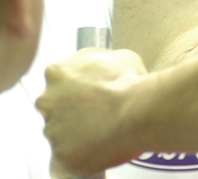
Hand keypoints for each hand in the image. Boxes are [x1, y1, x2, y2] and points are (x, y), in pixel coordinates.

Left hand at [36, 49, 147, 175]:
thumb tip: (102, 67)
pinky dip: (85, 150)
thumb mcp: (120, 56)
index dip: (78, 85)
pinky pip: (71, 154)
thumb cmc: (129, 81)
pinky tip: (103, 142)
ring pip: (61, 133)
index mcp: (57, 73)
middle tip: (98, 111)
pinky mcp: (61, 154)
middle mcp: (46, 101)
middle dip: (72, 109)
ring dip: (77, 131)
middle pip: (54, 107)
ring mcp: (52, 129)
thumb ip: (101, 61)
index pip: (58, 79)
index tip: (93, 90)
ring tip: (104, 128)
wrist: (136, 112)